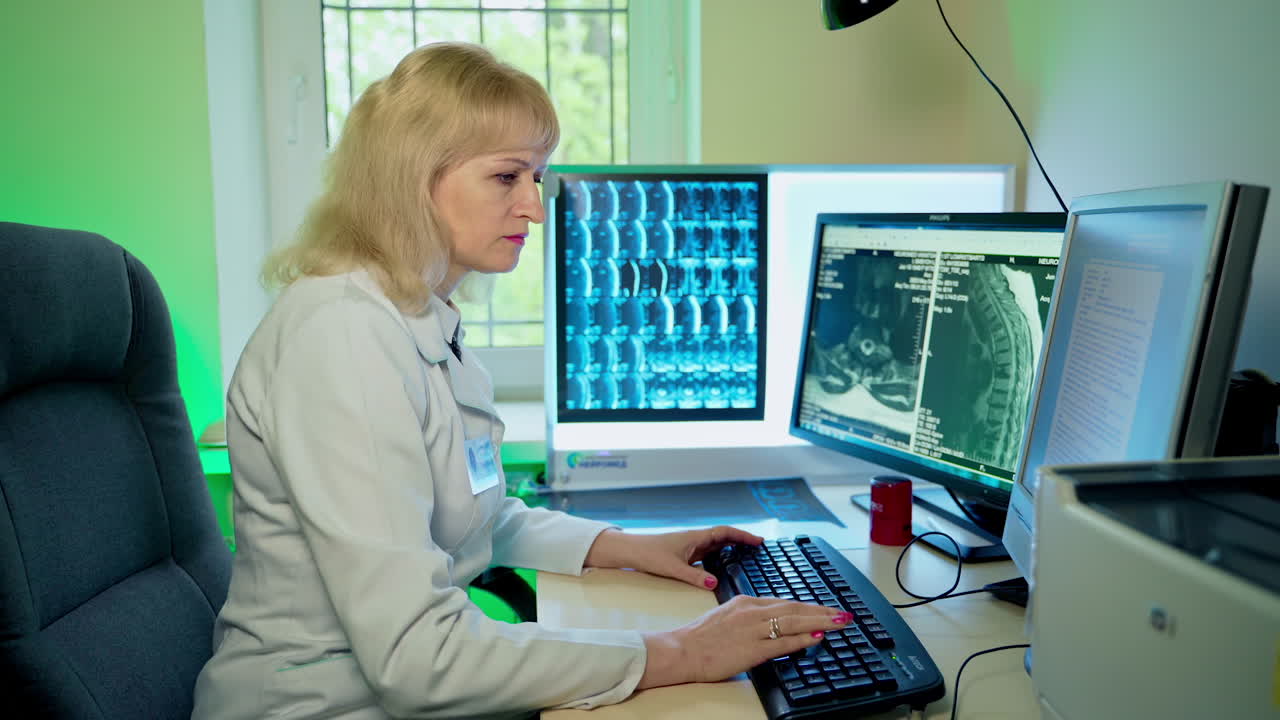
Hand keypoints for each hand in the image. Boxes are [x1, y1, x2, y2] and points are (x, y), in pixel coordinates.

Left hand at [584, 526, 764, 589]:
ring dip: (731, 547)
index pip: (724, 532)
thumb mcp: (673, 568)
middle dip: (741, 540)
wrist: (631, 551)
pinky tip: (723, 564)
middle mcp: (695, 539)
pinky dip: (720, 555)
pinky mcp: (685, 554)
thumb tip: (715, 583)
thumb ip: (694, 576)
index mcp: (695, 538)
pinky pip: (708, 552)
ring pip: (716, 544)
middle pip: (724, 536)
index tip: (758, 541)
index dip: (742, 536)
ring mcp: (690, 546)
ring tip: (747, 554)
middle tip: (759, 547)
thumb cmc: (649, 555)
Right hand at [637, 596, 852, 688]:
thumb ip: (750, 618)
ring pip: (794, 621)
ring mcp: (753, 629)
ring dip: (821, 621)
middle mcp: (752, 611)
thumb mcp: (727, 617)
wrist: (681, 650)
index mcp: (746, 603)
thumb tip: (771, 624)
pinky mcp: (751, 648)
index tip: (826, 609)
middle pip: (795, 608)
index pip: (785, 602)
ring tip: (840, 622)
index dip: (809, 606)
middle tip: (844, 613)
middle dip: (822, 610)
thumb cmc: (700, 638)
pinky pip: (782, 641)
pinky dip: (802, 638)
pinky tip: (817, 637)